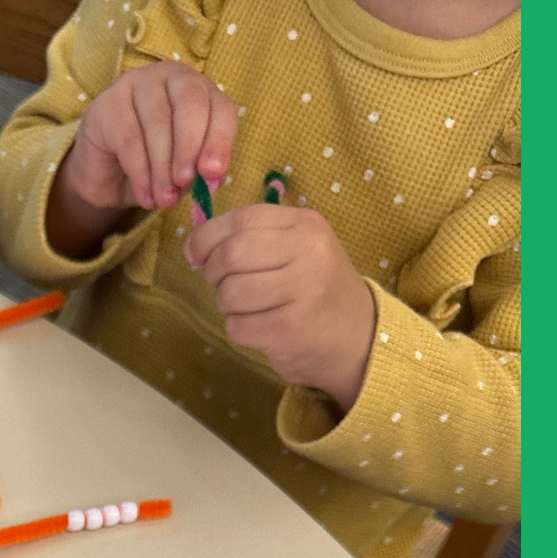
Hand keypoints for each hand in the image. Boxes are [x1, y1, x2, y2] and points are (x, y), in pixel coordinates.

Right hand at [47, 58, 235, 258]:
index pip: (220, 106)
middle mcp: (170, 76)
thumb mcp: (189, 169)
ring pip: (157, 122)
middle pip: (189, 102)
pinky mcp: (107, 103)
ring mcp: (136, 83)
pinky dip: (141, 173)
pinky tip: (146, 197)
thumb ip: (203, 169)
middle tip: (185, 183)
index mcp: (201, 89)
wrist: (110, 175)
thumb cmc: (158, 166)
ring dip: (163, 168)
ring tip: (165, 200)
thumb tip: (213, 179)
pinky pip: (129, 138)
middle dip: (190, 148)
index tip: (213, 175)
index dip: (220, 141)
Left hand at [184, 204, 376, 408]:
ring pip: (230, 293)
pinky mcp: (291, 329)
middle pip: (230, 256)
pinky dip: (240, 329)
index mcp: (306, 224)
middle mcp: (308, 252)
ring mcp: (302, 291)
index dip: (207, 237)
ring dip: (227, 304)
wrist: (362, 338)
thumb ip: (253, 237)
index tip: (195, 253)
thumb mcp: (298, 248)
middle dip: (214, 273)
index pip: (241, 219)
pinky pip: (238, 326)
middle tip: (222, 284)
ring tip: (247, 307)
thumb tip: (194, 245)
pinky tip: (261, 328)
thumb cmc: (318, 289)